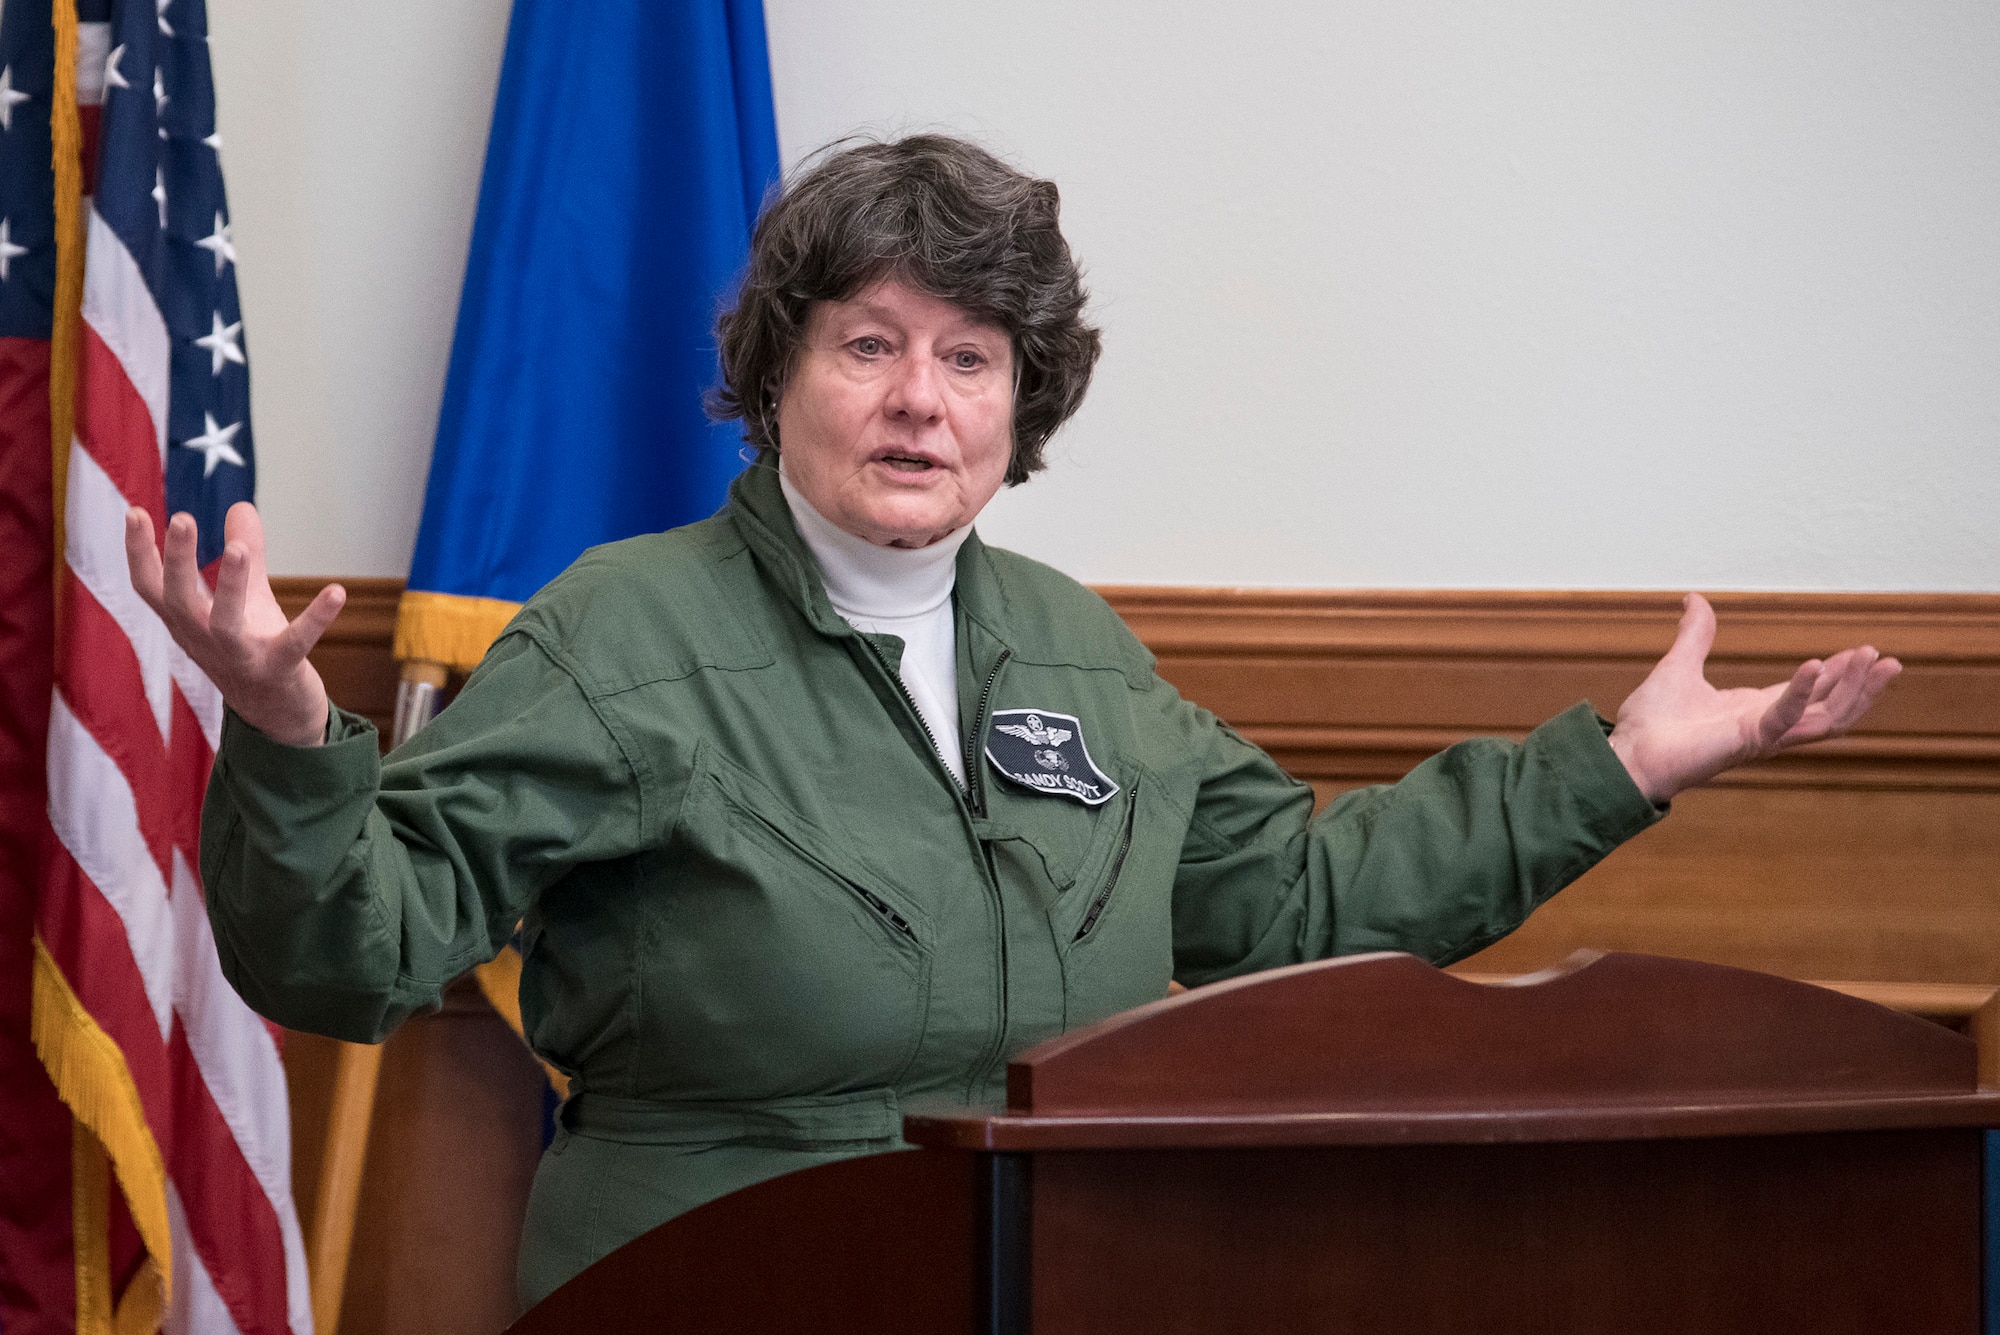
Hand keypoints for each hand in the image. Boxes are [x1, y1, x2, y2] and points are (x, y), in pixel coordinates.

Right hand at [125, 501, 345, 746]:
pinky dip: (316, 618)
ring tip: (238, 549)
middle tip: (182, 518)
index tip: (135, 511)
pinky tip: (337, 591)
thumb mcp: (244, 597)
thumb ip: (242, 552)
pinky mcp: (279, 670)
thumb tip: (240, 504)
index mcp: (187, 621)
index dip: (139, 552)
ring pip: (225, 624)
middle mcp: (204, 640)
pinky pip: (296, 643)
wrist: (276, 713)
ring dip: (230, 587)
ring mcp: (239, 658)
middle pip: (179, 601)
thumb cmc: (251, 647)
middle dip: (178, 562)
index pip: (151, 587)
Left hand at [1607, 593, 1900, 803]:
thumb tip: (1693, 599)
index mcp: (1754, 710)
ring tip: (1875, 663)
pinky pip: (1783, 717)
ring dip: (1851, 692)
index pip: (1810, 693)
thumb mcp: (1679, 666)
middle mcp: (1764, 726)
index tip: (1862, 652)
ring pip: (1823, 719)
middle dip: (1861, 686)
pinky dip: (1801, 692)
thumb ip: (1694, 635)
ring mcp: (1759, 737)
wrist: (1625, 754)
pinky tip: (1816, 664)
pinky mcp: (1744, 742)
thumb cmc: (1650, 723)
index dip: (1837, 674)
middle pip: (1829, 709)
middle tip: (1889, 660)